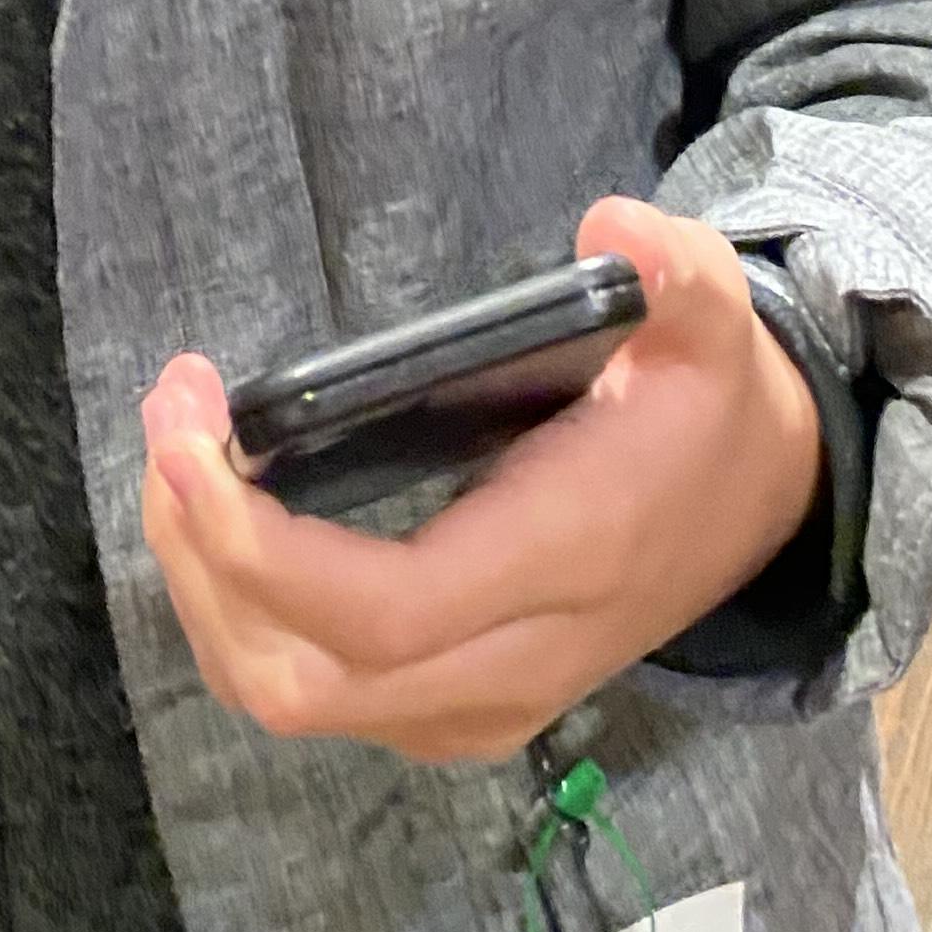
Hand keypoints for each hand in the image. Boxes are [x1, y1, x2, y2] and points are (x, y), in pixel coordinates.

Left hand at [138, 196, 825, 766]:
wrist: (764, 505)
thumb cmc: (708, 402)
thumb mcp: (712, 318)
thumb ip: (677, 270)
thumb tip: (611, 228)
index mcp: (558, 565)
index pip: (380, 612)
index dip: (258, 547)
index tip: (191, 432)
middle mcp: (510, 663)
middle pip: (304, 675)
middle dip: (200, 557)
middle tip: (168, 419)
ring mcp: (477, 701)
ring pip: (292, 697)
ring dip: (204, 587)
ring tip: (177, 456)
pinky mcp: (454, 703)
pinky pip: (315, 692)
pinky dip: (241, 615)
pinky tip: (221, 514)